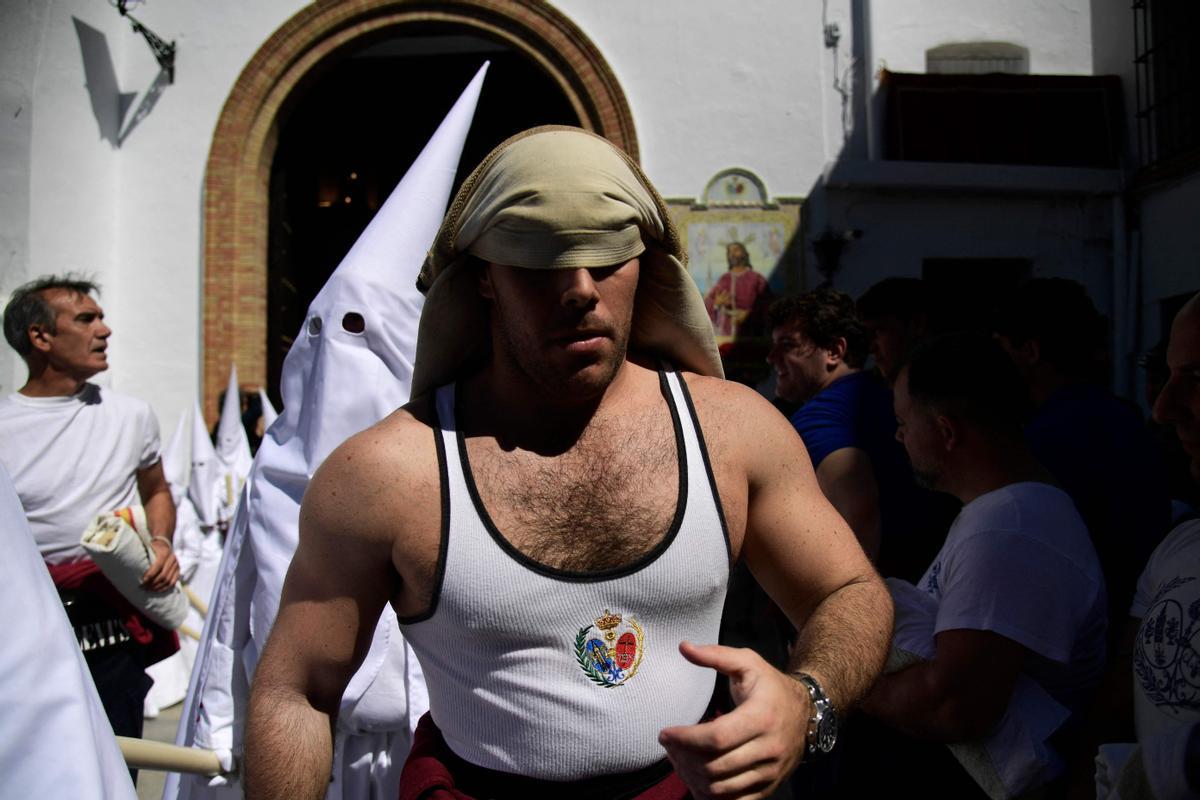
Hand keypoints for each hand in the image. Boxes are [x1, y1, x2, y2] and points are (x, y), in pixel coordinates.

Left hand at [141, 537, 180, 591]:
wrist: (164, 543)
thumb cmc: (154, 547)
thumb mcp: (149, 549)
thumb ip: (146, 558)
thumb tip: (137, 570)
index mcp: (165, 553)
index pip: (158, 566)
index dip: (150, 575)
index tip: (143, 581)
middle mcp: (173, 559)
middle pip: (163, 575)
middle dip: (153, 583)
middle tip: (144, 587)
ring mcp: (177, 565)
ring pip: (168, 580)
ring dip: (158, 587)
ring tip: (149, 589)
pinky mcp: (179, 570)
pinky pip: (173, 582)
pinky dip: (165, 588)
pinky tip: (157, 590)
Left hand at [658, 642, 809, 799]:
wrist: (807, 712)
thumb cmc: (770, 685)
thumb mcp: (747, 662)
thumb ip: (715, 655)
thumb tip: (683, 647)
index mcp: (761, 716)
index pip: (717, 738)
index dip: (686, 739)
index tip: (665, 733)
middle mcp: (769, 748)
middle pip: (715, 766)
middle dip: (683, 758)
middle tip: (669, 746)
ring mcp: (770, 772)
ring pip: (721, 788)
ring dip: (692, 777)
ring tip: (679, 759)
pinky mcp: (769, 787)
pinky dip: (710, 796)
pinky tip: (696, 779)